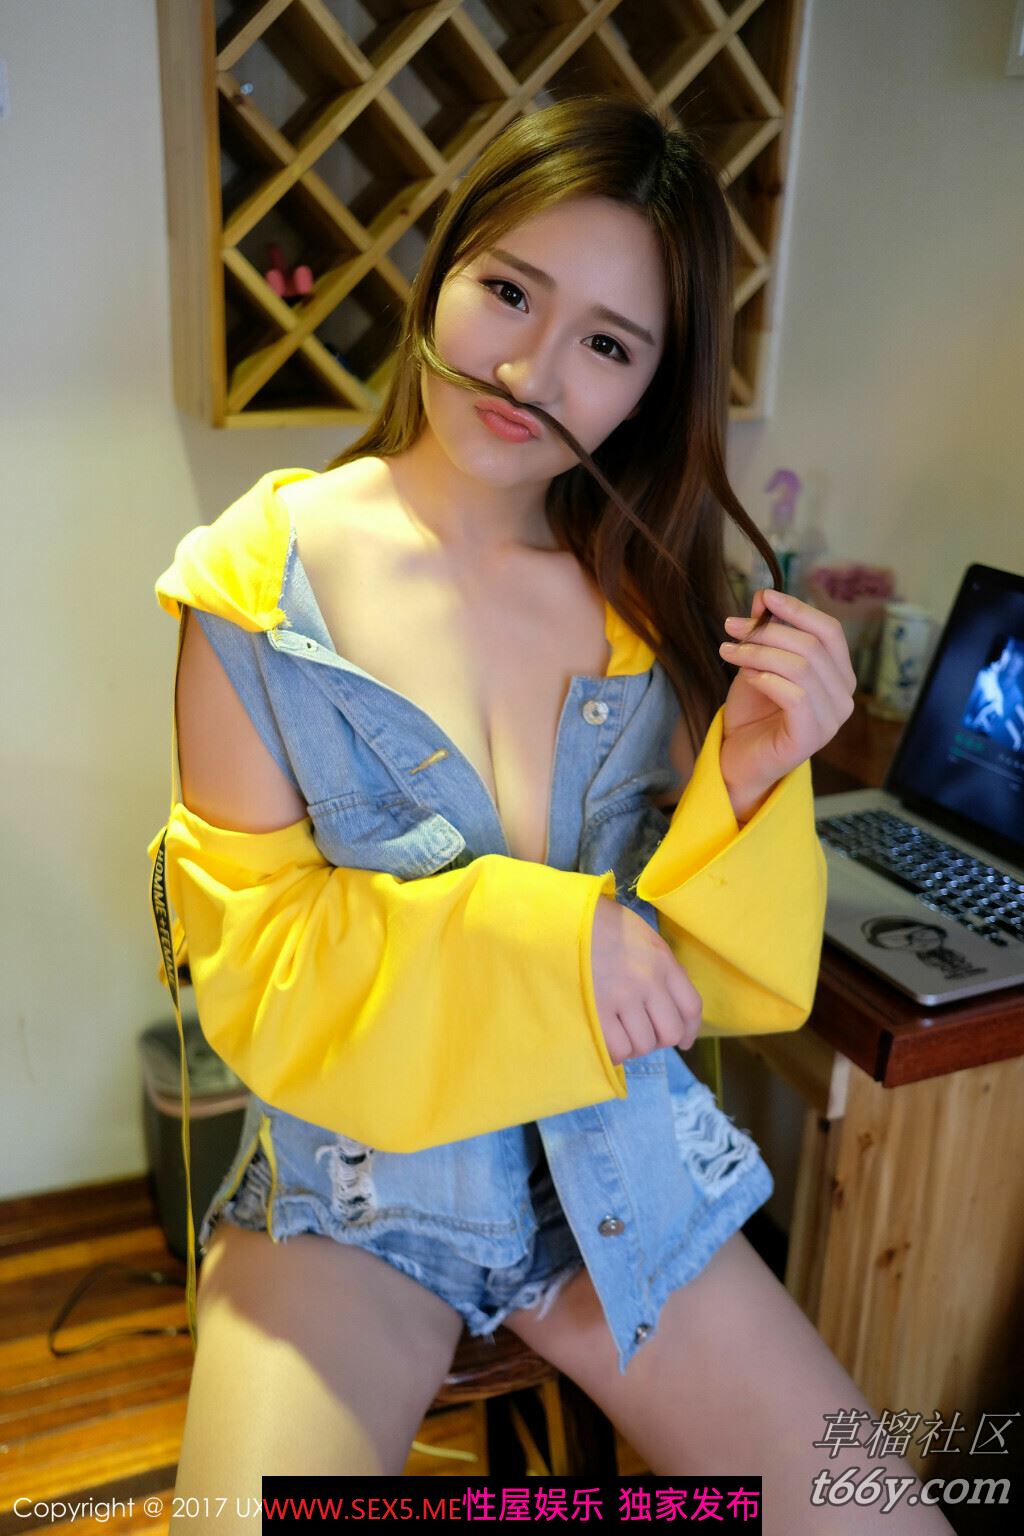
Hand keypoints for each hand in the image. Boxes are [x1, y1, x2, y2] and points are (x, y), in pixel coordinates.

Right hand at [590, 895, 701, 1064]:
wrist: (560, 917)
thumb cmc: (596, 923)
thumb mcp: (638, 935)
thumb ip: (657, 965)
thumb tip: (666, 1000)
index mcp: (662, 959)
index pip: (691, 1007)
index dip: (688, 1031)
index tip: (683, 1042)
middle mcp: (648, 980)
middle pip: (670, 1032)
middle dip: (658, 1039)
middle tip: (641, 1033)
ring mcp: (622, 996)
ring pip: (642, 1044)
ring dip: (632, 1044)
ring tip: (617, 1031)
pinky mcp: (596, 1010)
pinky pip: (616, 1048)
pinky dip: (612, 1050)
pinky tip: (603, 1037)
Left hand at [717, 587, 857, 806]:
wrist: (738, 759)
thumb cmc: (753, 713)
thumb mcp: (756, 663)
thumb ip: (764, 633)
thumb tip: (763, 597)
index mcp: (838, 674)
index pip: (830, 631)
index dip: (798, 610)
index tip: (764, 597)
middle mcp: (843, 696)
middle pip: (812, 646)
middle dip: (768, 630)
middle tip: (731, 627)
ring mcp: (831, 720)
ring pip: (801, 668)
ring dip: (758, 653)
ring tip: (728, 651)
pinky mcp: (811, 737)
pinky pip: (796, 696)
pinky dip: (767, 680)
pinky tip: (746, 678)